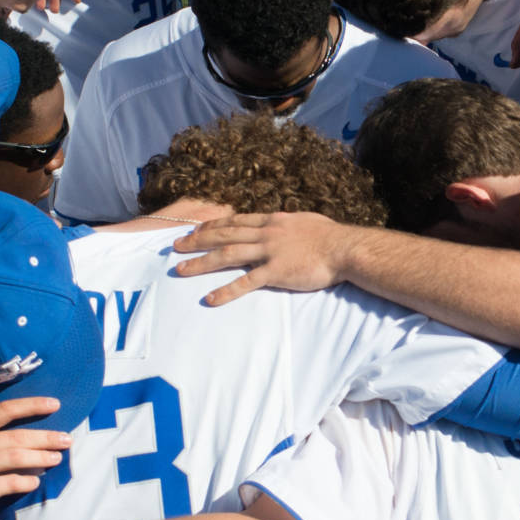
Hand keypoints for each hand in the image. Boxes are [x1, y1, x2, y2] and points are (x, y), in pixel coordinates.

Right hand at [0, 396, 72, 519]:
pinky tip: (36, 482)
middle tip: (67, 440)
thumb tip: (40, 435)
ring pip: (18, 457)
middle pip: (16, 437)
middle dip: (46, 438)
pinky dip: (29, 481)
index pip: (4, 410)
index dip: (32, 405)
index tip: (55, 404)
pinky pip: (13, 482)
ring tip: (57, 458)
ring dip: (42, 458)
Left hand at [172, 212, 362, 305]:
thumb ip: (289, 223)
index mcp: (272, 221)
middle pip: (223, 235)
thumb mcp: (305, 221)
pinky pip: (246, 283)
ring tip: (181, 270)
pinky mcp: (275, 272)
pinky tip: (210, 298)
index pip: (235, 221)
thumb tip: (284, 222)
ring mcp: (269, 252)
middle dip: (197, 240)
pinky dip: (226, 291)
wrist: (344, 248)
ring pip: (227, 255)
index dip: (212, 225)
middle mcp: (265, 233)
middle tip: (175, 246)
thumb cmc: (331, 236)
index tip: (195, 229)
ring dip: (201, 262)